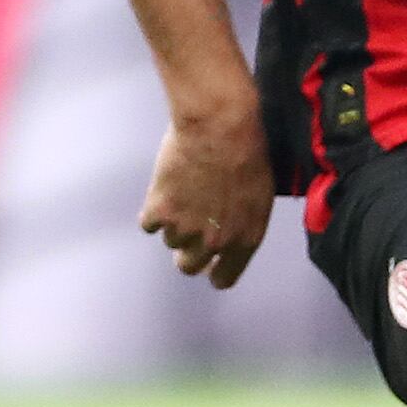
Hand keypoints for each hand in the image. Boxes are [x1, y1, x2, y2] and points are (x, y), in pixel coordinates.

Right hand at [141, 83, 272, 287]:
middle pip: (188, 267)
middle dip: (186, 253)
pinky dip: (152, 210)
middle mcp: (215, 241)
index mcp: (246, 239)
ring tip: (184, 194)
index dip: (214, 270)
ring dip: (173, 224)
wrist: (221, 129)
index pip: (224, 278)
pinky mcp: (158, 212)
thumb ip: (242, 224)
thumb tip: (227, 237)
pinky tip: (164, 191)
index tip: (208, 264)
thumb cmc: (248, 154)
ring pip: (169, 240)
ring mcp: (185, 229)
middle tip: (186, 233)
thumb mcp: (259, 197)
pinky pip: (147, 224)